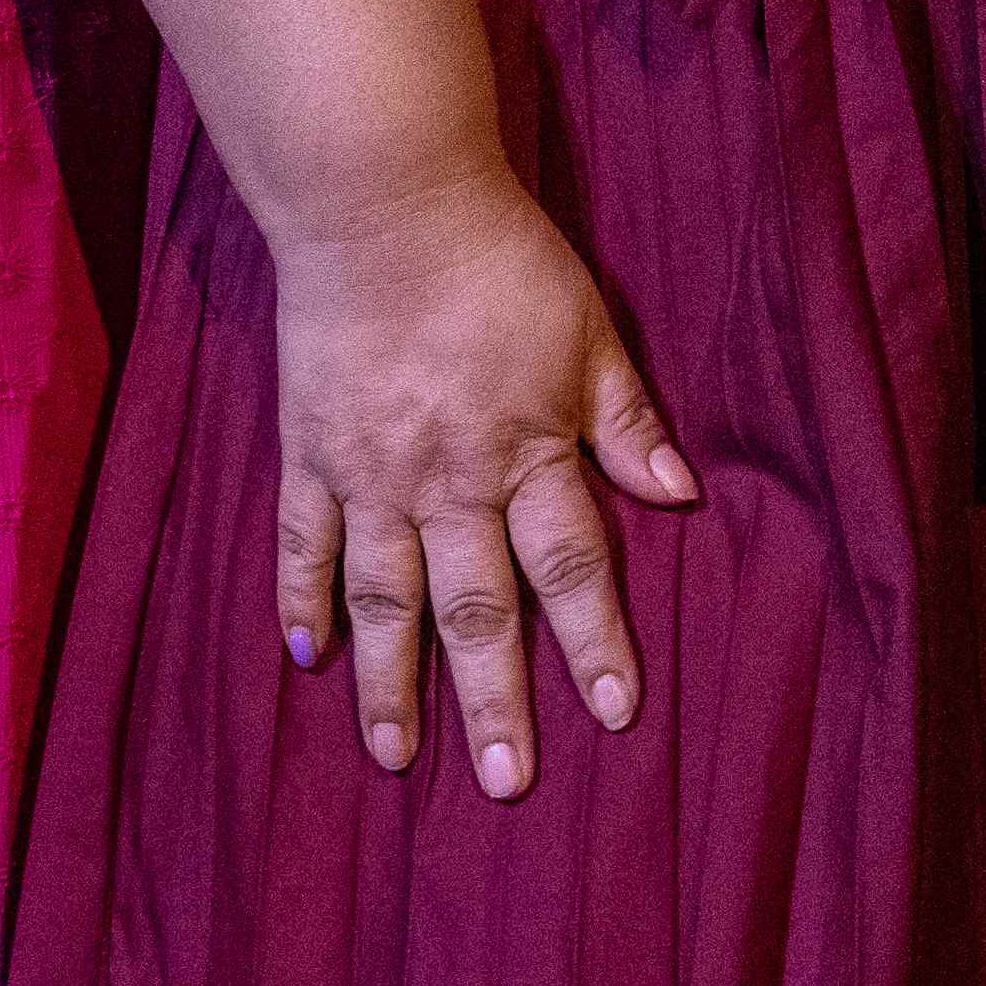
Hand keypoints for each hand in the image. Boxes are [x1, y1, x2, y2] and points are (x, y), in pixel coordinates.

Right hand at [264, 159, 693, 797]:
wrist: (383, 201)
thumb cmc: (499, 257)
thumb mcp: (588, 329)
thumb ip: (625, 419)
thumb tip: (681, 494)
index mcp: (527, 449)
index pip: (571, 566)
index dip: (596, 643)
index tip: (617, 713)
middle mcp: (450, 479)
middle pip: (478, 607)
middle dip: (495, 699)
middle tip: (507, 784)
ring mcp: (372, 473)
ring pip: (386, 598)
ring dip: (393, 682)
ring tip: (398, 760)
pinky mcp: (311, 451)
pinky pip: (305, 542)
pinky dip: (304, 600)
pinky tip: (308, 657)